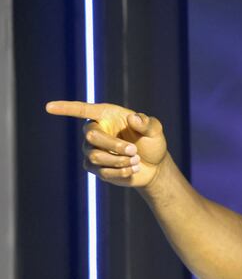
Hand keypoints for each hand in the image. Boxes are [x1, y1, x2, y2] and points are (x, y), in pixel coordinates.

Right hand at [46, 100, 167, 187]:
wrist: (154, 166)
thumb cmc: (152, 143)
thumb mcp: (155, 130)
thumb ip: (147, 123)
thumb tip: (133, 118)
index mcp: (107, 115)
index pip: (82, 109)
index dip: (66, 108)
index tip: (48, 107)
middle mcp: (95, 131)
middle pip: (91, 136)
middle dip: (114, 145)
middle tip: (134, 150)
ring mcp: (92, 150)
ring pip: (96, 156)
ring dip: (119, 160)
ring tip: (136, 160)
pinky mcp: (94, 168)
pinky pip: (101, 171)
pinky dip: (120, 171)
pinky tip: (132, 169)